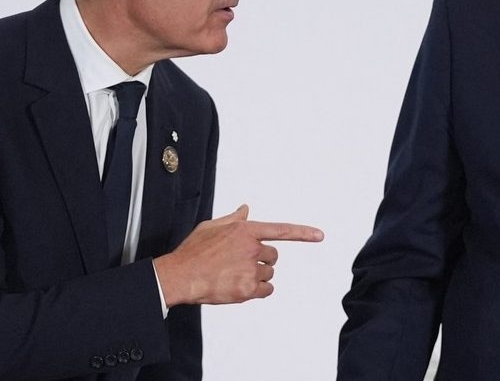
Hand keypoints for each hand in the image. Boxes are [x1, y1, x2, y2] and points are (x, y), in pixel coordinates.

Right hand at [153, 204, 323, 306]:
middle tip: (241, 264)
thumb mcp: (212, 227)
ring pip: (269, 273)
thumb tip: (246, 209)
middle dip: (262, 260)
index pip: (281, 230)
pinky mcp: (247, 289)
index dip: (303, 233)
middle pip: (273, 256)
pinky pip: (266, 289)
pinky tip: (239, 286)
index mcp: (245, 230)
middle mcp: (251, 247)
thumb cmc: (193, 251)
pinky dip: (258, 290)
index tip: (320, 235)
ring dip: (258, 276)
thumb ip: (233, 219)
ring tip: (234, 275)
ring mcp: (250, 268)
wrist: (179, 276)